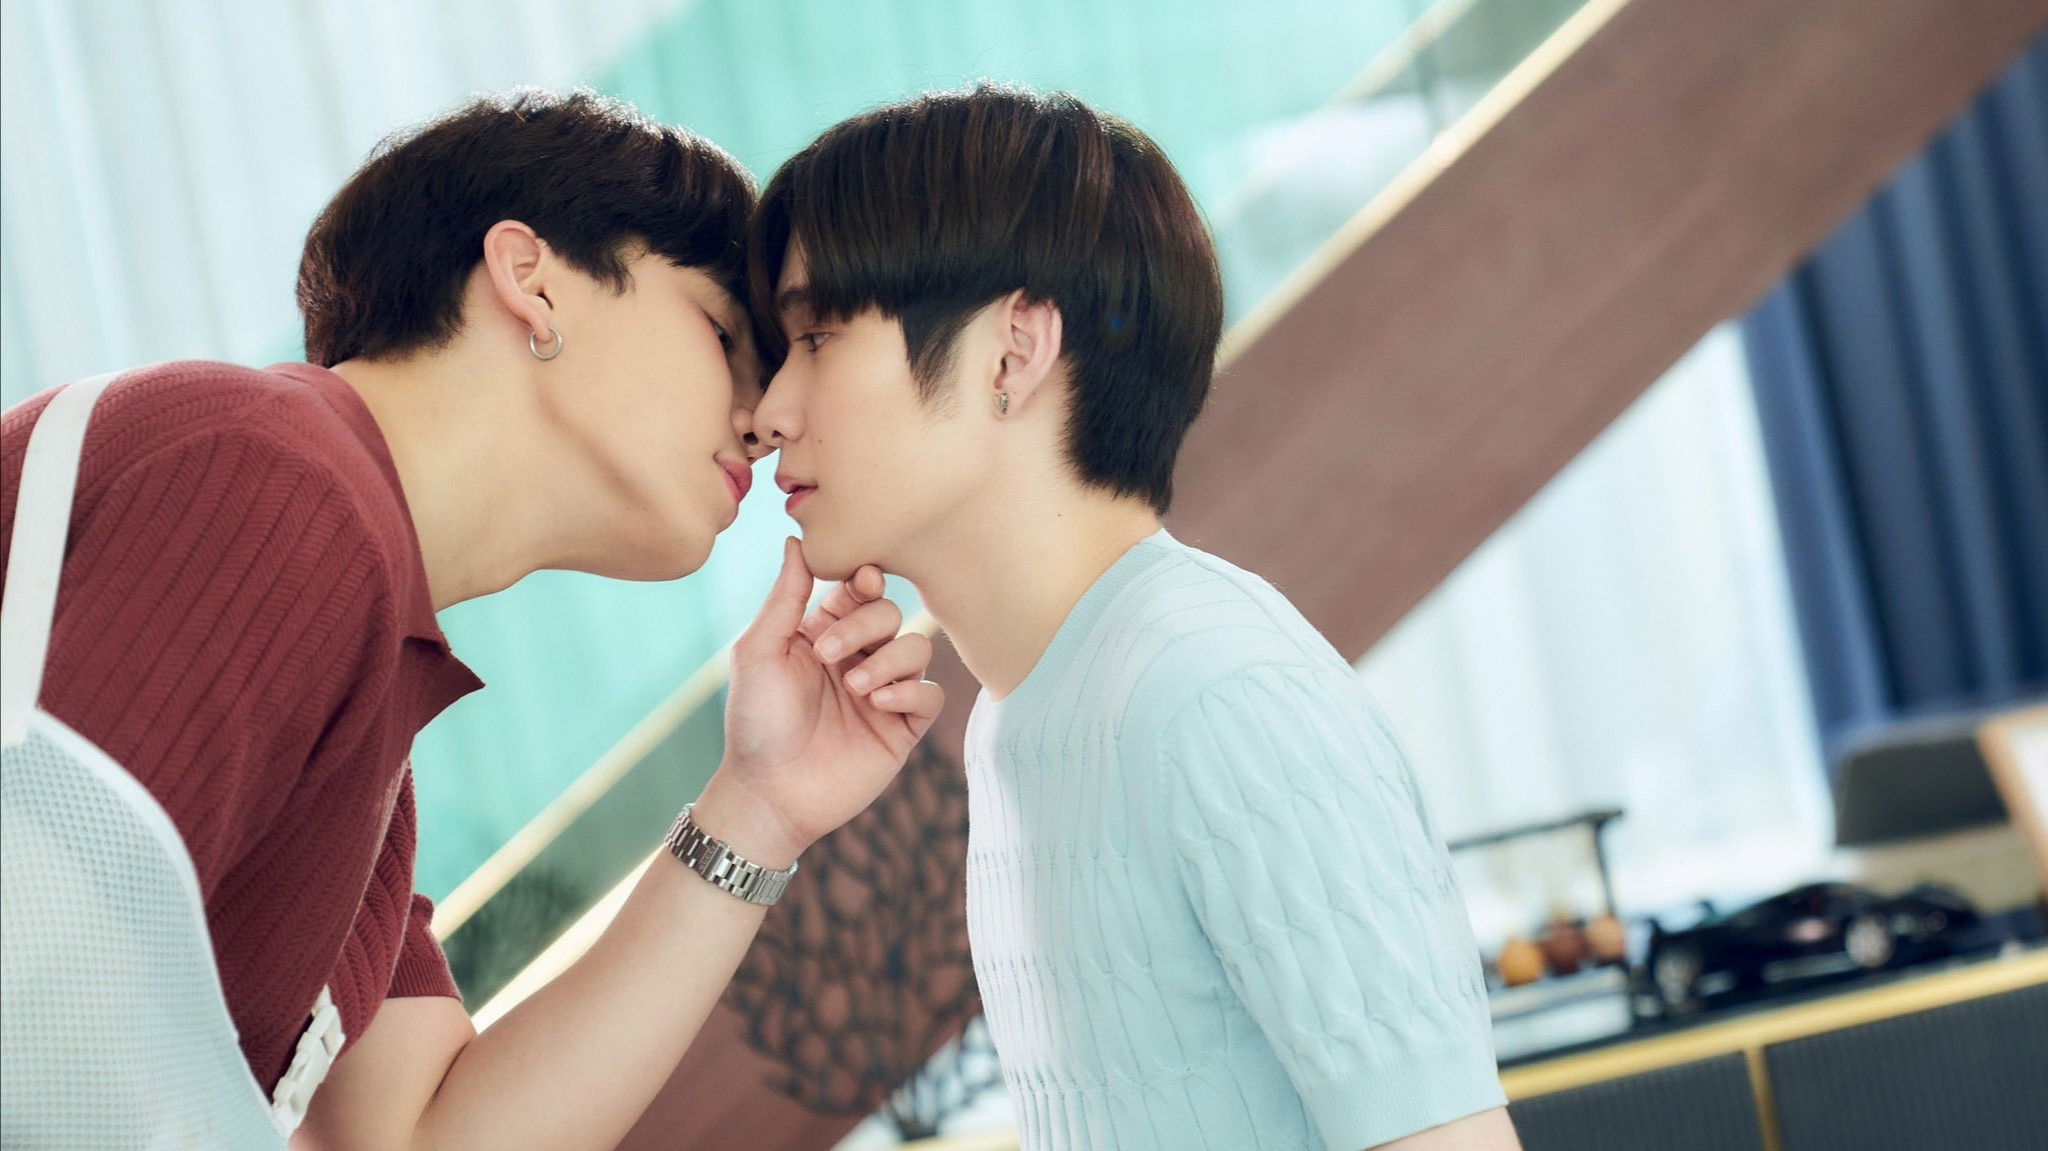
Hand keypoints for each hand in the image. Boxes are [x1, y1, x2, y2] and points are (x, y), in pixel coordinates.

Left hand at [697, 538, 943, 866]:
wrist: (769, 793)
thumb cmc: (756, 722)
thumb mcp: (760, 651)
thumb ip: (786, 596)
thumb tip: (796, 539)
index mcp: (823, 632)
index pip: (859, 589)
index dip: (865, 579)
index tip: (860, 580)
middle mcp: (857, 657)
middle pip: (891, 613)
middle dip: (866, 625)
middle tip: (828, 656)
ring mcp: (883, 692)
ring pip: (917, 648)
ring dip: (889, 660)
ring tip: (855, 689)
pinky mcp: (902, 728)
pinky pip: (930, 694)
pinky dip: (911, 693)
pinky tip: (880, 706)